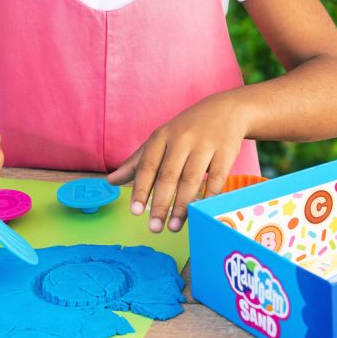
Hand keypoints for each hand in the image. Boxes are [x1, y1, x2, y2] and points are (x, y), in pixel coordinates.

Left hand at [107, 93, 247, 232]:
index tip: (135, 212)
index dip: (140, 189)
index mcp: (162, 137)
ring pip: (191, 179)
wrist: (226, 110)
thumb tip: (111, 181)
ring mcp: (205, 145)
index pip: (148, 165)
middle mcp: (182, 139)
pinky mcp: (225, 152)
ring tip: (173, 226)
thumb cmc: (187, 129)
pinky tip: (200, 213)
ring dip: (182, 206)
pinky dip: (208, 198)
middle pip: (168, 175)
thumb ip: (137, 162)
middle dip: (160, 204)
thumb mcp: (160, 140)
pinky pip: (216, 179)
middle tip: (154, 227)